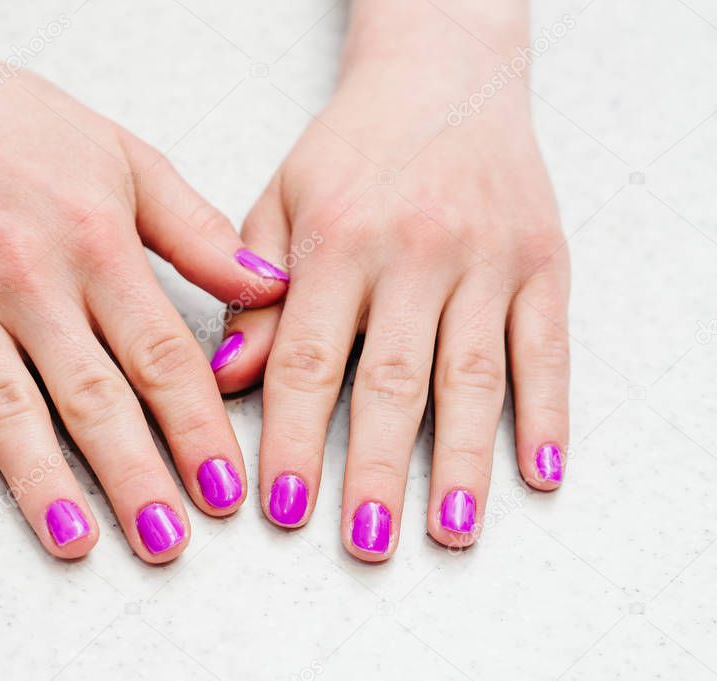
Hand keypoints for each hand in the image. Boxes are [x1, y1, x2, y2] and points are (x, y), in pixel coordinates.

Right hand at [0, 4, 286, 562]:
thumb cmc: (25, 128)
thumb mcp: (129, 160)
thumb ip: (199, 233)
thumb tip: (269, 287)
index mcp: (98, 246)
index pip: (161, 357)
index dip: (197, 429)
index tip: (224, 489)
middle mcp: (29, 280)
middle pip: (92, 398)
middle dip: (135, 477)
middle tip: (167, 543)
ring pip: (6, 408)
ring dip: (42, 480)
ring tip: (78, 541)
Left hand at [215, 5, 568, 558]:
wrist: (444, 76)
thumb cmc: (352, 149)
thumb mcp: (283, 200)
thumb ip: (255, 292)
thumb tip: (226, 378)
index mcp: (337, 237)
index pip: (307, 360)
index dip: (291, 440)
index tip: (282, 508)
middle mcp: (414, 251)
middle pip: (390, 383)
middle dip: (374, 472)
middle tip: (364, 542)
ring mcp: (487, 258)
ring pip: (472, 377)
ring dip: (461, 462)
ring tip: (448, 530)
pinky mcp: (544, 261)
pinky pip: (547, 349)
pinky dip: (548, 414)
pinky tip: (540, 472)